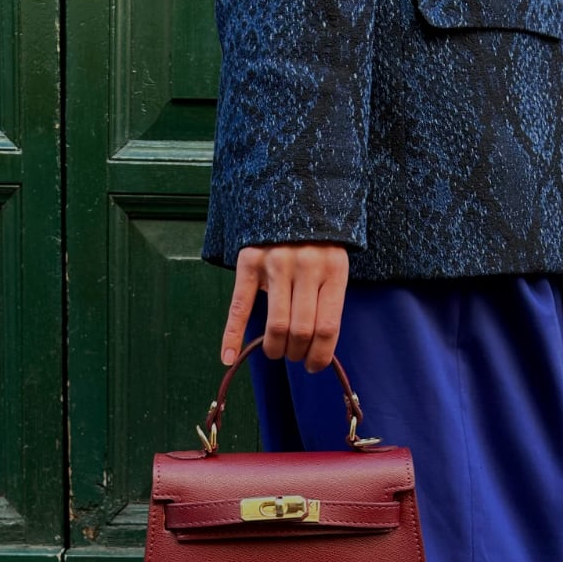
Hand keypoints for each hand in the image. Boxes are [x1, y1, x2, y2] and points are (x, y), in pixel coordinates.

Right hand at [220, 242, 348, 372]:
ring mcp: (276, 263)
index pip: (327, 327)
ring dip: (275, 348)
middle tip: (294, 354)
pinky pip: (240, 307)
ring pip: (276, 325)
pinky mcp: (249, 261)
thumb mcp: (334, 265)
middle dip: (297, 353)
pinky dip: (232, 336)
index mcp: (333, 269)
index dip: (320, 355)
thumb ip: (326, 299)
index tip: (313, 366)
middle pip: (301, 330)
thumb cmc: (318, 241)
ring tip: (275, 350)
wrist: (293, 196)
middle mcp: (305, 266)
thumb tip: (316, 348)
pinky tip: (228, 357)